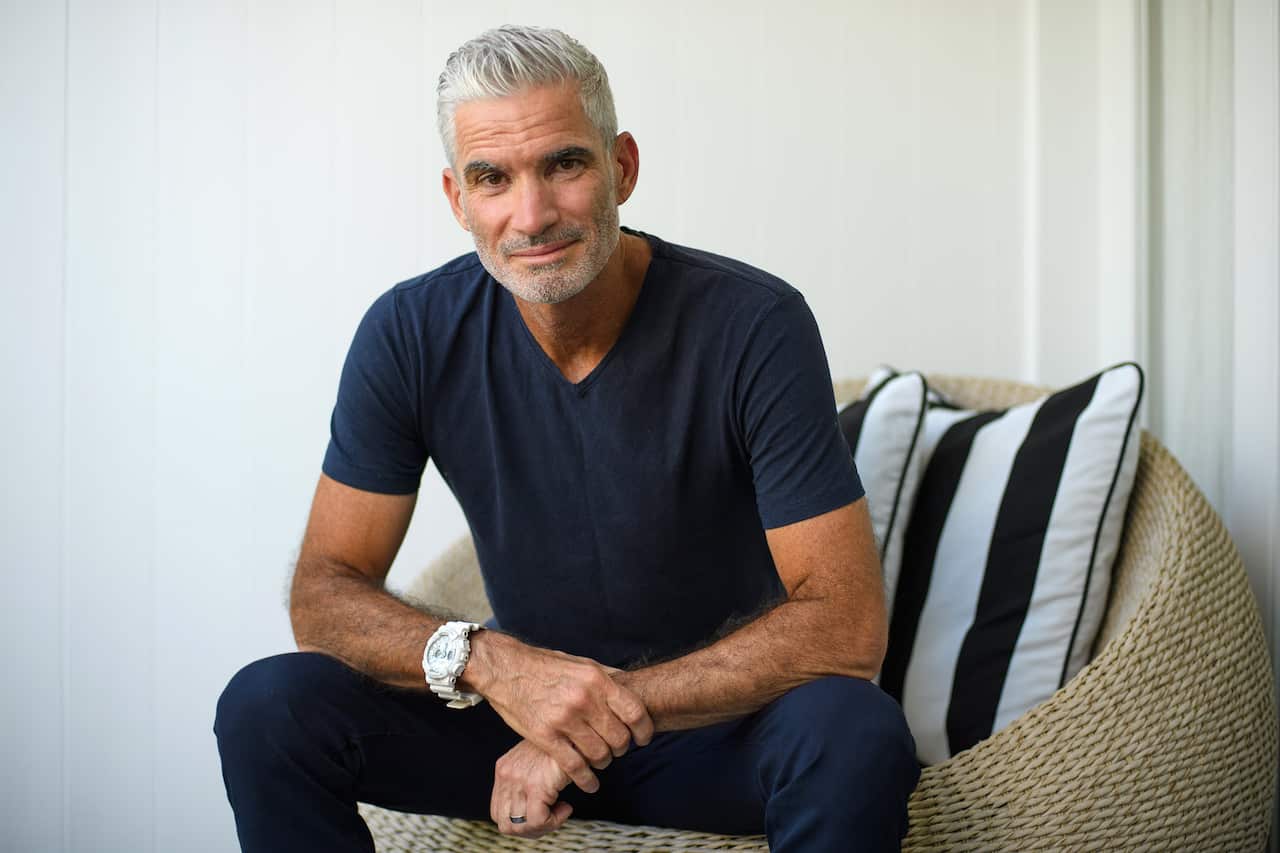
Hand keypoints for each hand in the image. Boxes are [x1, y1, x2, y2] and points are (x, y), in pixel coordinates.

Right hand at [465, 632, 653, 792]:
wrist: (506, 669)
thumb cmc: (546, 666)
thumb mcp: (581, 664)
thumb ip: (606, 677)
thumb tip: (631, 685)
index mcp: (596, 680)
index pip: (635, 712)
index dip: (644, 730)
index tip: (642, 739)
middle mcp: (584, 699)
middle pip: (619, 738)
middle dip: (622, 748)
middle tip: (616, 749)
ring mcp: (564, 719)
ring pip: (599, 755)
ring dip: (604, 762)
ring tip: (600, 761)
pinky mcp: (546, 736)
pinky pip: (575, 766)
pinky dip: (586, 780)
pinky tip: (589, 783)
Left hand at [490, 739, 572, 838]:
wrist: (578, 732)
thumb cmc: (564, 745)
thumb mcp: (537, 761)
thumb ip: (527, 781)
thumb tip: (532, 814)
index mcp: (504, 769)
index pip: (498, 813)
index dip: (519, 823)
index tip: (540, 815)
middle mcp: (507, 774)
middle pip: (506, 824)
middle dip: (530, 830)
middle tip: (550, 820)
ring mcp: (519, 780)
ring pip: (521, 827)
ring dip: (545, 826)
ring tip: (561, 811)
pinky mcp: (536, 785)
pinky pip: (539, 821)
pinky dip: (555, 821)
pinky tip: (566, 808)